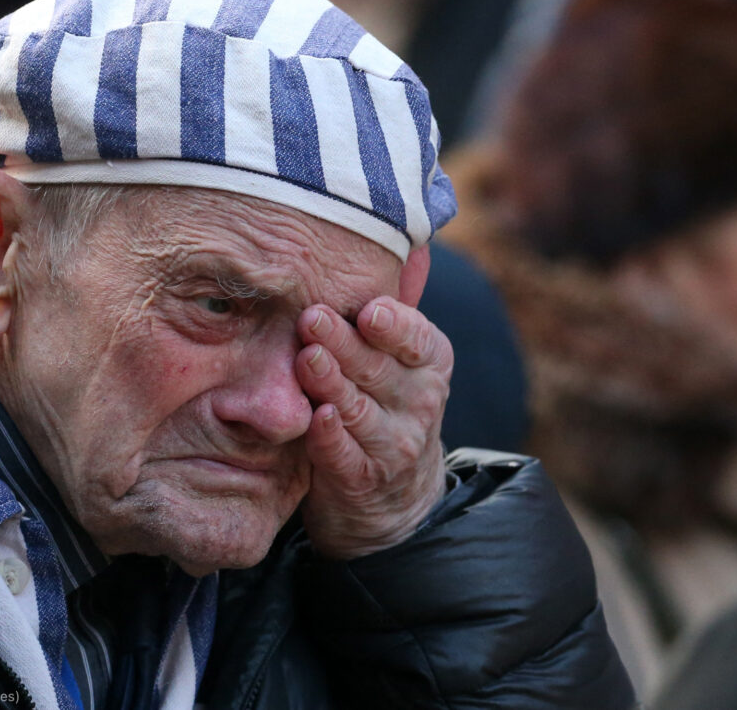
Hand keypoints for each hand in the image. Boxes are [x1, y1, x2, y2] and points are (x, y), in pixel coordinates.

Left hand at [295, 296, 452, 559]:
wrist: (393, 494)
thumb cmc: (380, 401)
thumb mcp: (395, 356)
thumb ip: (385, 310)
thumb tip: (401, 242)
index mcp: (429, 360)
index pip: (416, 338)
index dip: (393, 324)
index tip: (369, 310)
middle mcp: (419, 400)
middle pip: (378, 368)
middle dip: (344, 343)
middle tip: (312, 318)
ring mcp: (394, 444)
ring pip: (360, 409)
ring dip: (332, 383)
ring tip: (307, 359)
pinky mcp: (362, 479)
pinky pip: (344, 455)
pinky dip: (331, 437)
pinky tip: (317, 417)